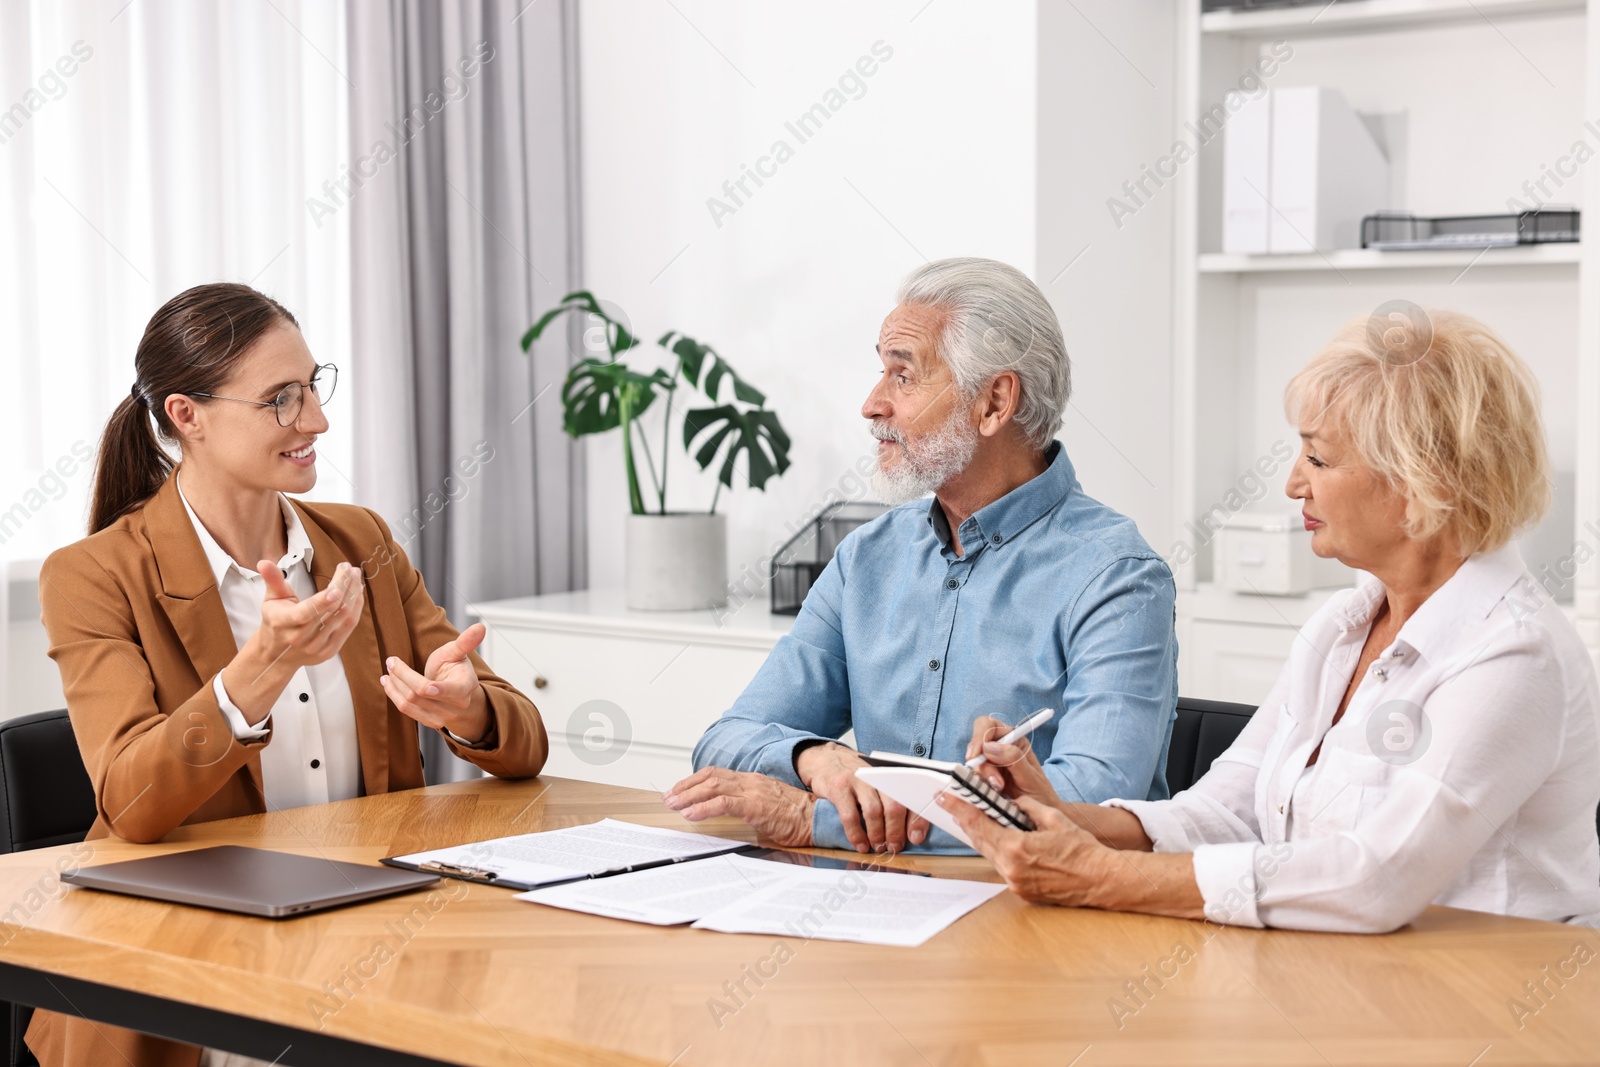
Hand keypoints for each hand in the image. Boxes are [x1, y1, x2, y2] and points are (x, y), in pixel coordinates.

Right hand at [226, 561, 365, 720]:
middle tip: (349, 568)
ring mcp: (317, 646)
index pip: (306, 612)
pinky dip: (356, 607)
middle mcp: (301, 637)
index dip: (323, 600)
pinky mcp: (330, 650)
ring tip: (355, 575)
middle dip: (344, 586)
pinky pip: (349, 626)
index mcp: (284, 622)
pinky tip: (357, 592)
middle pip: (331, 610)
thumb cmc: (275, 621)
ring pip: (344, 617)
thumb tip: (264, 563)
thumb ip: (273, 580)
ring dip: (353, 593)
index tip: (337, 586)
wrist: (276, 655)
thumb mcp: (271, 599)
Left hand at [382, 622, 491, 742]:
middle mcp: (456, 706)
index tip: (403, 668)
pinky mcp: (430, 723)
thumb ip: (465, 642)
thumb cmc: (457, 670)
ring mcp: (443, 718)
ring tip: (389, 670)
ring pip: (409, 703)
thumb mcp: (458, 654)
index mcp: (465, 687)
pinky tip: (389, 683)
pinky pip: (407, 711)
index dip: (424, 685)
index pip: (442, 690)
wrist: (460, 695)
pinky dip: (394, 695)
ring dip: (394, 685)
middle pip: (419, 694)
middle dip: (401, 675)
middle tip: (391, 660)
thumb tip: (480, 626)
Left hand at [663, 767, 815, 846]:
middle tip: (669, 797)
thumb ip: (749, 806)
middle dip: (686, 786)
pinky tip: (690, 814)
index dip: (695, 781)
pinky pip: (722, 804)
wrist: (818, 819)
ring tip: (674, 805)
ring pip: (712, 786)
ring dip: (688, 796)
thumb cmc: (797, 817)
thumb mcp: (768, 807)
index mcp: (753, 781)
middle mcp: (750, 781)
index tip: (681, 790)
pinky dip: (703, 808)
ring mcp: (752, 791)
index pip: (718, 774)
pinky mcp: (755, 805)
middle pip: (710, 776)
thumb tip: (731, 814)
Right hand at [796, 742, 928, 852]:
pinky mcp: (839, 787)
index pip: (910, 797)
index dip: (916, 820)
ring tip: (878, 847)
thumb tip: (910, 830)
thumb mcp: (876, 781)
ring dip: (877, 835)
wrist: (824, 760)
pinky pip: (850, 816)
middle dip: (896, 832)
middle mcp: (876, 775)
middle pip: (894, 806)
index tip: (916, 838)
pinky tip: (860, 845)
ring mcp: (857, 780)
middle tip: (894, 847)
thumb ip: (891, 799)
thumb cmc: (855, 776)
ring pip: (873, 812)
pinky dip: (856, 835)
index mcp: (891, 774)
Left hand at [936, 792, 1110, 906]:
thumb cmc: (1083, 851)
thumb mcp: (1054, 819)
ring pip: (989, 854)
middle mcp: (1011, 868)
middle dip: (966, 821)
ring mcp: (1016, 883)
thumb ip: (1028, 808)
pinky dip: (998, 852)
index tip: (945, 798)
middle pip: (979, 840)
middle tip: (954, 804)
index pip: (979, 824)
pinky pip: (1002, 867)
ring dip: (982, 836)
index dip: (959, 809)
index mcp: (1016, 848)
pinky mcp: (1022, 891)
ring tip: (973, 819)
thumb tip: (1013, 803)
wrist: (1102, 880)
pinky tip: (998, 840)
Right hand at [964, 715, 1062, 809]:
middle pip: (977, 744)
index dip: (979, 736)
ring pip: (973, 763)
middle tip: (991, 781)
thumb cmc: (1040, 795)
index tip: (977, 753)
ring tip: (999, 790)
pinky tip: (992, 793)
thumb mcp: (1030, 776)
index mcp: (1014, 740)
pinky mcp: (983, 780)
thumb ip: (1013, 758)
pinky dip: (978, 785)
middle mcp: (1000, 748)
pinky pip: (972, 778)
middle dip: (980, 761)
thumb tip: (990, 747)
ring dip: (982, 777)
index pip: (989, 726)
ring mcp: (990, 764)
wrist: (1039, 818)